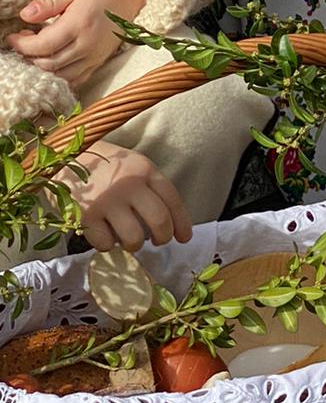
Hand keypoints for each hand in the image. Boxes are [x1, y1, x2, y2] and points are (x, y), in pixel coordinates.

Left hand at [8, 0, 144, 88]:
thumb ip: (48, 2)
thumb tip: (25, 15)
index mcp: (80, 24)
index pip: (43, 45)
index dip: (23, 45)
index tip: (13, 37)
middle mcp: (88, 45)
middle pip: (49, 63)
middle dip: (29, 56)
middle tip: (23, 41)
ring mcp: (95, 56)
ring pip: (60, 75)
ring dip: (42, 68)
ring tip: (36, 51)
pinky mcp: (99, 62)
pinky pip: (75, 79)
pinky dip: (59, 76)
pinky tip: (51, 62)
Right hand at [60, 141, 191, 251]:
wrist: (65, 157)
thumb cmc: (105, 166)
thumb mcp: (133, 167)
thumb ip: (150, 188)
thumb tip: (171, 222)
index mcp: (145, 170)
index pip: (172, 199)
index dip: (182, 223)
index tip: (184, 238)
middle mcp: (129, 185)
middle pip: (159, 221)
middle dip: (163, 238)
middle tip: (158, 241)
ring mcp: (107, 201)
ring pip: (134, 238)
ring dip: (134, 244)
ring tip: (128, 238)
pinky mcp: (86, 216)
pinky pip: (106, 244)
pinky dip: (107, 244)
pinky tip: (103, 233)